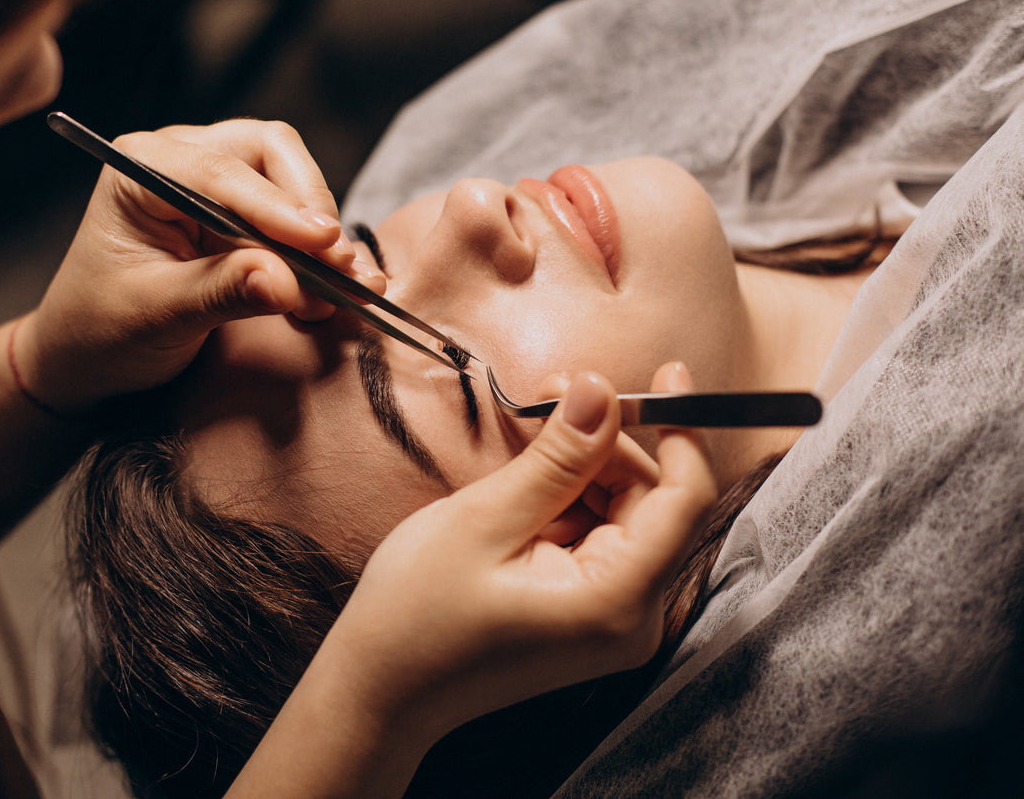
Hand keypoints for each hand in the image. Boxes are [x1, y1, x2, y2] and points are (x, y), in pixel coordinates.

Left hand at [13, 120, 385, 410]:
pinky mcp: (244, 217)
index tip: (322, 244)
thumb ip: (218, 293)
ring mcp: (218, 185)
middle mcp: (183, 160)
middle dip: (309, 212)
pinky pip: (296, 223)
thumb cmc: (101, 328)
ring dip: (324, 239)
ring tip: (348, 291)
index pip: (220, 171)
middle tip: (340, 268)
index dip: (276, 207)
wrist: (88, 356)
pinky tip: (343, 292)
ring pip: (293, 185)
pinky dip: (321, 257)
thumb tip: (285, 281)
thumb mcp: (155, 315)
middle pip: (271, 155)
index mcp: (142, 168)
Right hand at [325, 362, 715, 747]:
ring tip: (526, 429)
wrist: (380, 690)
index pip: (684, 499)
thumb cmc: (418, 615)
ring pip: (621, 514)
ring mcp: (609, 621)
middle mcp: (629, 618)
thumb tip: (603, 391)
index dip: (680, 430)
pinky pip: (596, 538)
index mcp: (614, 601)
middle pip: (651, 502)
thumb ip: (556, 457)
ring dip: (580, 466)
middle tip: (551, 391)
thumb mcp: (485, 518)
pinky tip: (524, 478)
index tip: (667, 374)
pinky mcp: (586, 615)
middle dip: (606, 442)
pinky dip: (567, 499)